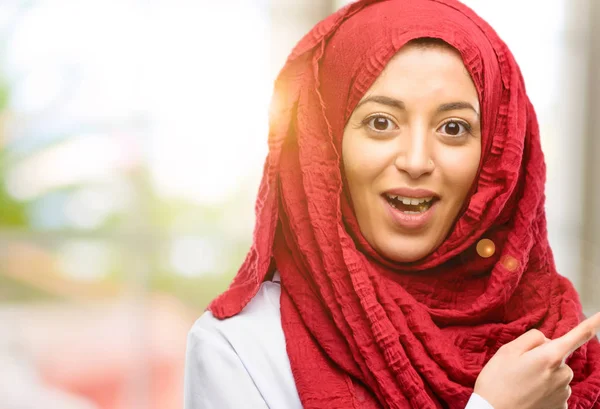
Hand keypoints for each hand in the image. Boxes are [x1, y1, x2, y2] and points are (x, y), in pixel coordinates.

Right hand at [474, 312, 599, 408]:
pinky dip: (543, 391)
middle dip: (542, 358)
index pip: (576, 336)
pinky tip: (527, 396)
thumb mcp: (507, 351)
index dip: (592, 324)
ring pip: (556, 374)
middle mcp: (562, 374)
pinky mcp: (561, 407)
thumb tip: (546, 341)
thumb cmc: (497, 382)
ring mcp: (563, 393)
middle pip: (557, 356)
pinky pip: (555, 391)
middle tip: (518, 368)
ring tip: (519, 384)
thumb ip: (530, 339)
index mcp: (549, 356)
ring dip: (542, 376)